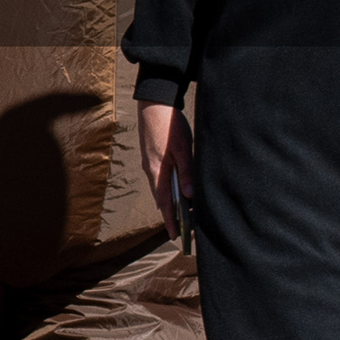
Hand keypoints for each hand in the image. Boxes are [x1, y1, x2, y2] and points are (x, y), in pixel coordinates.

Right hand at [138, 98, 193, 233]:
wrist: (153, 104)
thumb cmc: (169, 125)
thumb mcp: (182, 149)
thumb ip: (186, 173)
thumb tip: (189, 196)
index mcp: (158, 171)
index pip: (165, 203)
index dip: (171, 220)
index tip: (176, 236)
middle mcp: (151, 170)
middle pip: (161, 198)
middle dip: (170, 215)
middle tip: (181, 229)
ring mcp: (150, 163)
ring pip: (160, 189)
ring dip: (169, 202)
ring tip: (180, 214)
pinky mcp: (151, 156)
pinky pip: (159, 179)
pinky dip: (167, 189)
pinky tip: (175, 189)